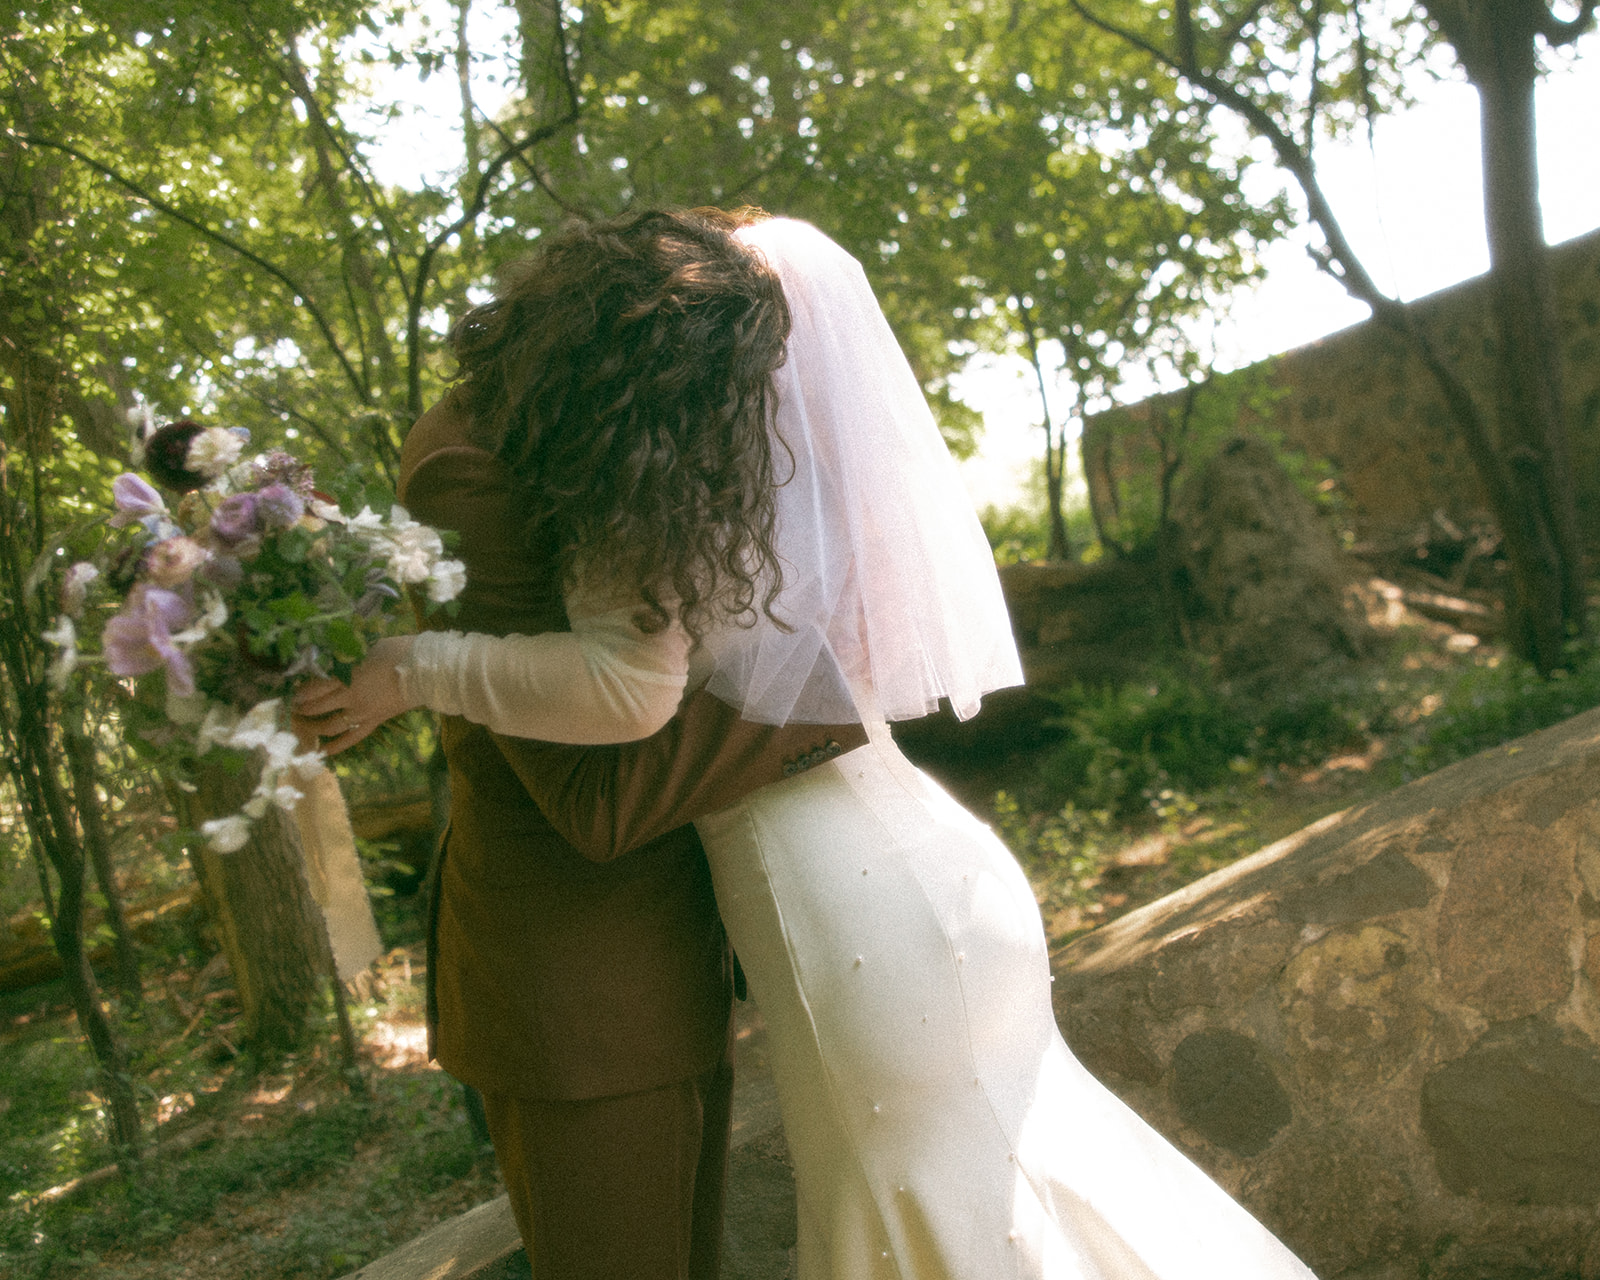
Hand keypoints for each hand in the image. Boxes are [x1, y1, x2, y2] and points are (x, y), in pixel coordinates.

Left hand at [292, 634, 418, 755]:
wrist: (427, 670)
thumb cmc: (399, 651)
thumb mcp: (367, 646)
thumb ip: (347, 656)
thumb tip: (329, 659)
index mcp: (348, 676)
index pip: (313, 687)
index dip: (299, 691)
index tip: (289, 690)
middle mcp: (350, 698)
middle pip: (317, 707)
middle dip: (300, 708)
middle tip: (290, 706)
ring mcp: (362, 713)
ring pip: (330, 725)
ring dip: (312, 727)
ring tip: (301, 723)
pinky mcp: (374, 722)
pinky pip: (352, 738)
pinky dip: (336, 746)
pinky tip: (323, 751)